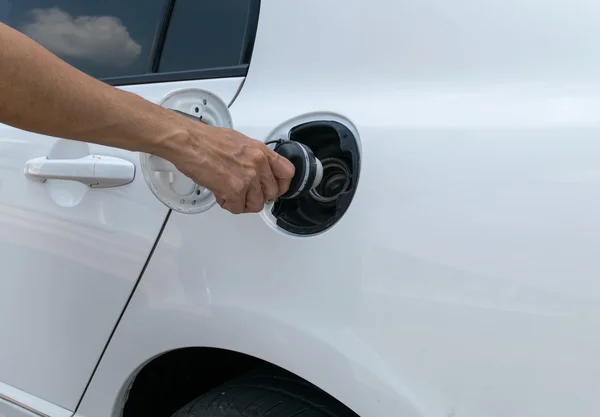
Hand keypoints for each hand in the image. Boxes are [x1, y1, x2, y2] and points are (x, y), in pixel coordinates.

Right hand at [162, 122, 294, 213]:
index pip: (287, 173)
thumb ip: (254, 157)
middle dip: (258, 196)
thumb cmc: (207, 140)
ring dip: (243, 203)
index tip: (275, 189)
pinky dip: (228, 205)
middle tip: (246, 193)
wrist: (189, 143)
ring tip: (230, 193)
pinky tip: (221, 194)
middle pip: (271, 193)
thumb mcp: (241, 142)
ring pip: (256, 205)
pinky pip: (237, 208)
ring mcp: (247, 179)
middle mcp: (258, 165)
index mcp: (261, 151)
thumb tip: (258, 169)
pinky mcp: (234, 191)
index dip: (282, 185)